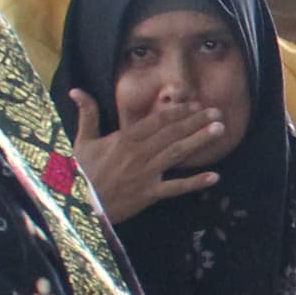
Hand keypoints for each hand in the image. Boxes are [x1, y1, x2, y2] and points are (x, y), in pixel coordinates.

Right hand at [66, 90, 221, 221]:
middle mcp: (139, 154)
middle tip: (217, 113)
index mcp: (125, 139)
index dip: (177, 112)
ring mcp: (146, 174)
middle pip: (172, 134)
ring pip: (177, 154)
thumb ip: (87, 115)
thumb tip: (76, 90)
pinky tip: (214, 177)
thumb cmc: (79, 172)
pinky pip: (175, 188)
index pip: (157, 121)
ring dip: (199, 141)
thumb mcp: (81, 141)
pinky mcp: (149, 194)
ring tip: (219, 131)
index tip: (195, 104)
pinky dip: (194, 183)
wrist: (78, 204)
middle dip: (196, 122)